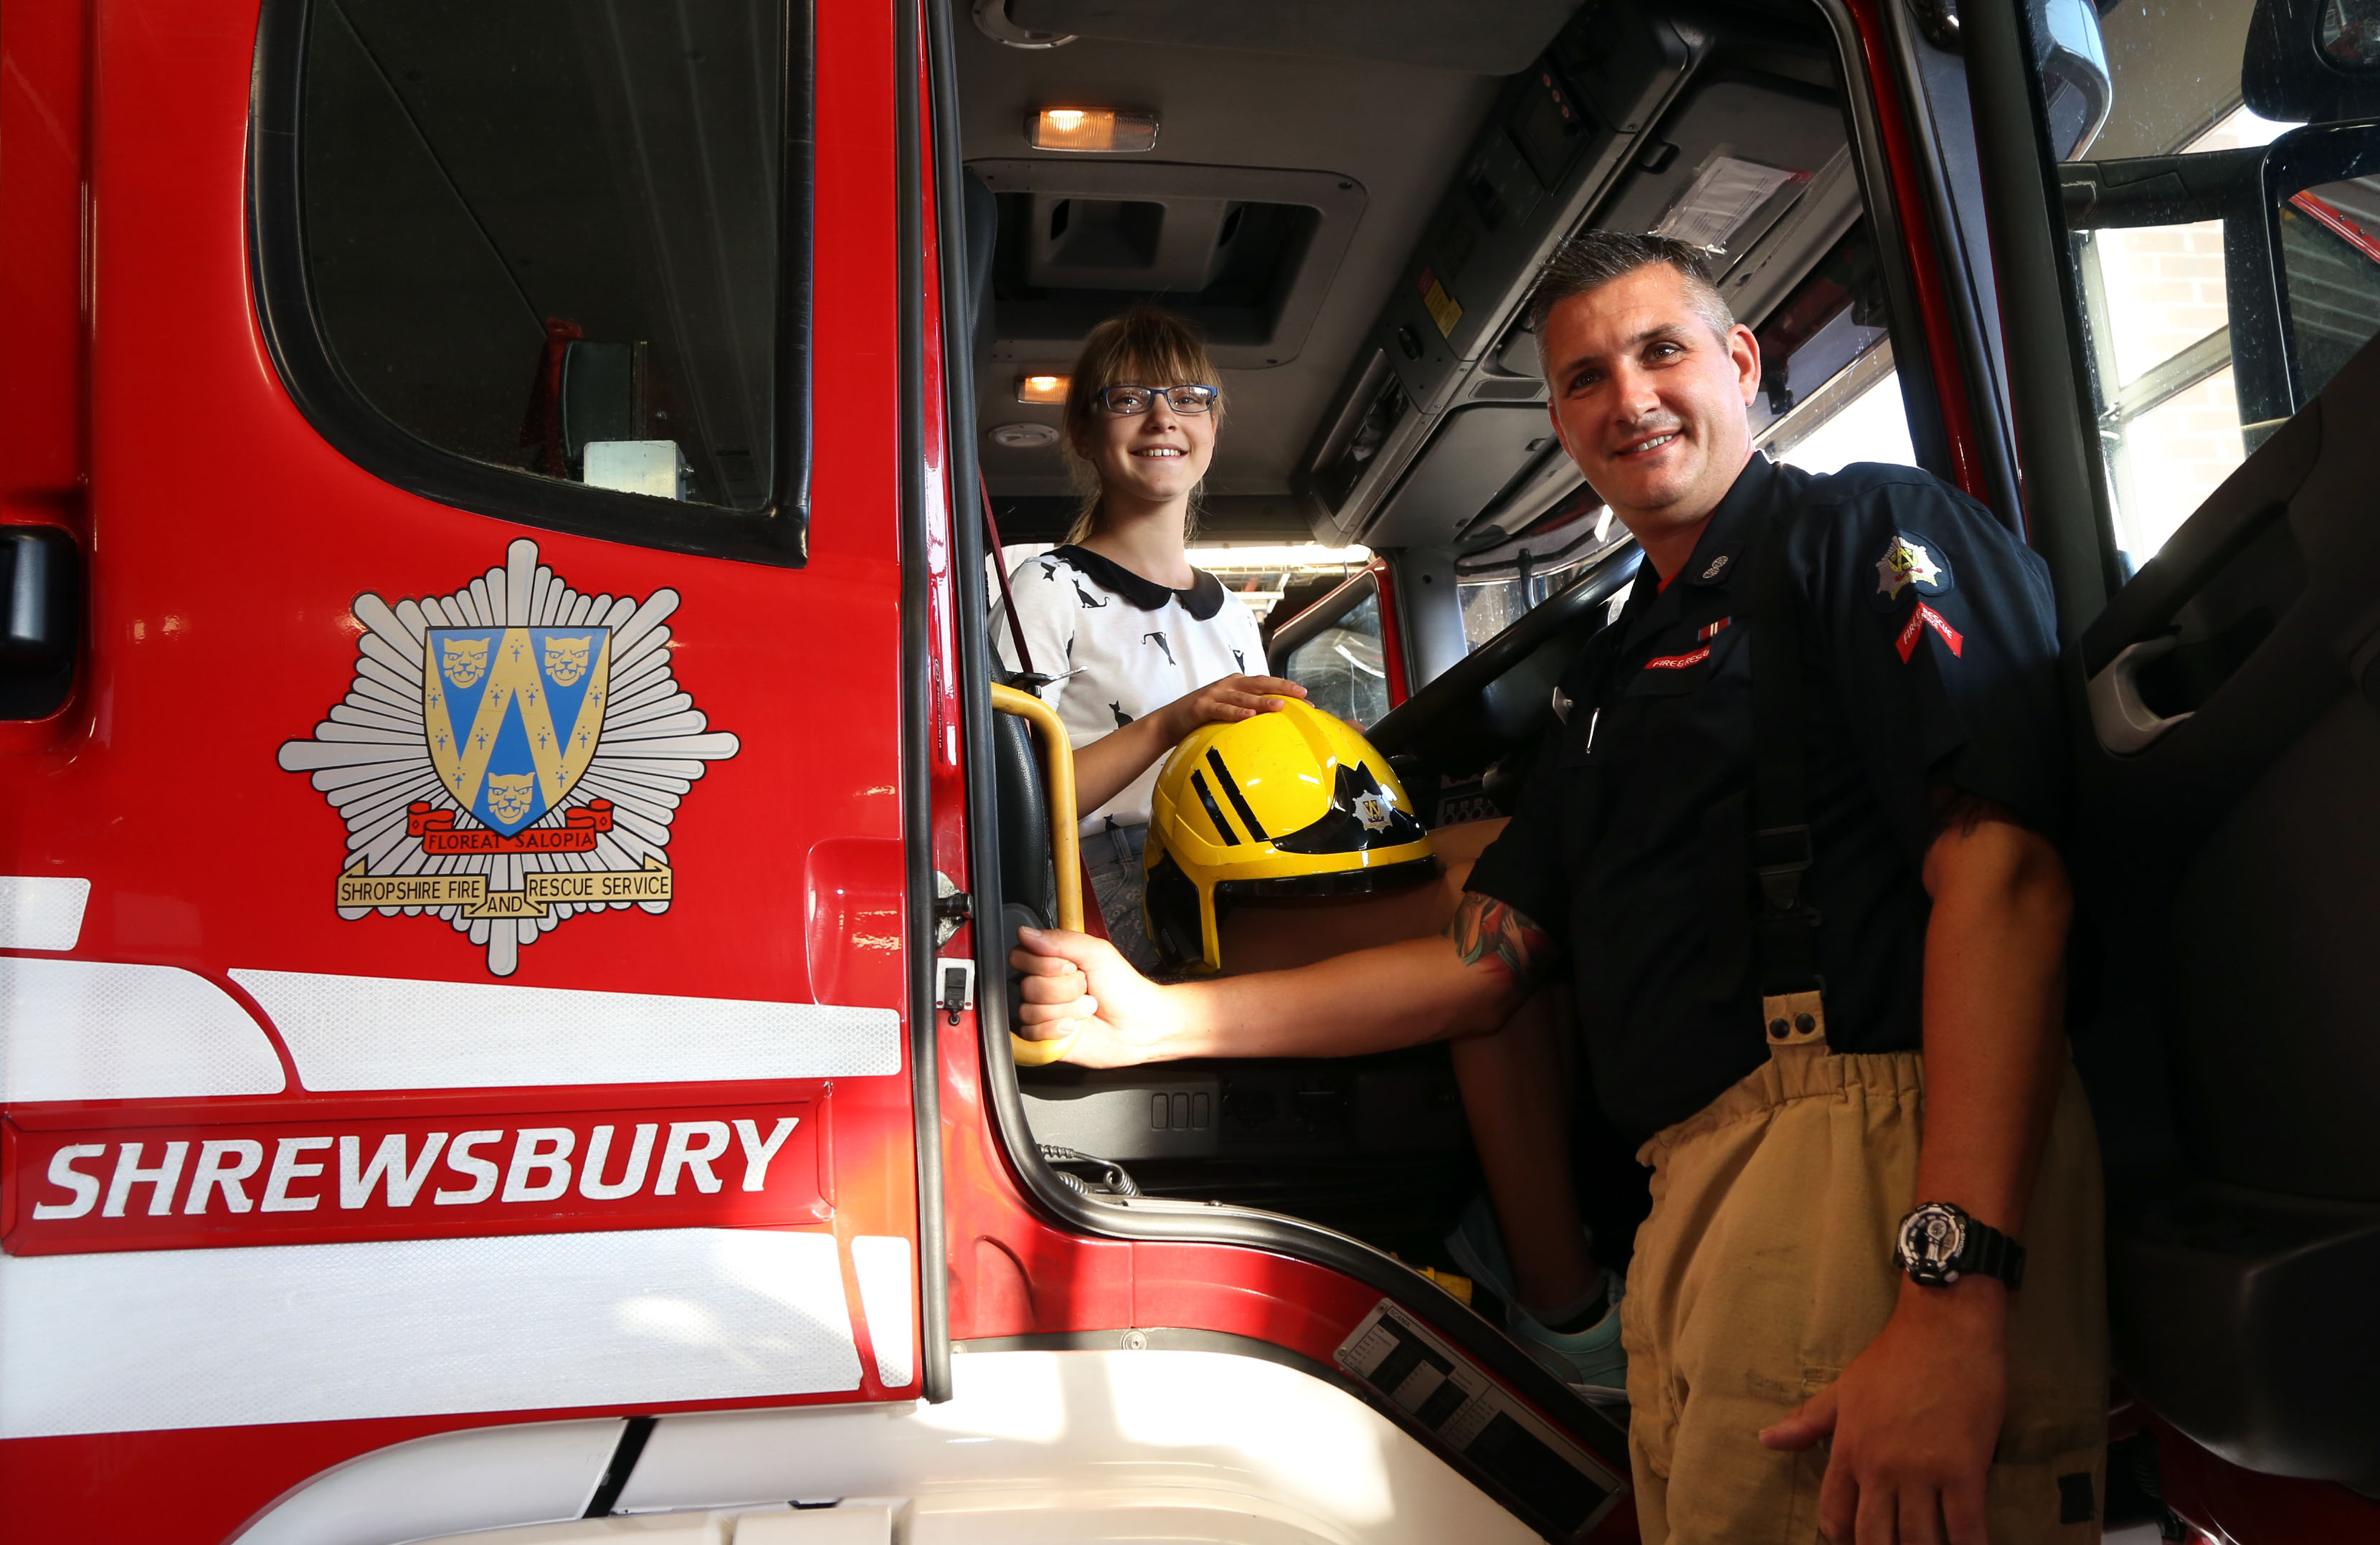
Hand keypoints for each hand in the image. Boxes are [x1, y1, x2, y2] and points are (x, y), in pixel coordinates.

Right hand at [1008, 926, 1186, 1066]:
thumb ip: (1061, 940)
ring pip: (1030, 1010)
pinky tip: (1074, 1027)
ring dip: (1065, 1010)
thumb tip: (1026, 934)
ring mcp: (1044, 1012)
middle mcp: (1045, 986)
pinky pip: (1032, 1032)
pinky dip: (1057, 1030)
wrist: (1138, 1025)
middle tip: (1085, 989)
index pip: (1020, 956)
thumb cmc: (1123, 988)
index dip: (1043, 964)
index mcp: (1053, 962)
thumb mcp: (1097, 952)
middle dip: (1064, 989)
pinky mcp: (1045, 1036)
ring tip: (1086, 1010)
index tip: (1069, 967)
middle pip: (1027, 985)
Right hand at [1158, 674, 1306, 739]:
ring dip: (1263, 701)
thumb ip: (1247, 708)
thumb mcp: (1227, 708)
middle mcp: (1228, 685)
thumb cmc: (1202, 716)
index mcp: (1236, 684)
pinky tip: (1249, 716)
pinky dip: (1236, 712)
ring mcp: (1214, 694)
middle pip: (1259, 683)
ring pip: (1243, 696)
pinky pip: (1222, 709)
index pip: (1265, 683)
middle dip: (1282, 688)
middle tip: (1301, 695)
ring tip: (1281, 706)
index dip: (1285, 687)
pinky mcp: (1202, 707)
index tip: (1306, 696)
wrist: (1169, 721)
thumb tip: (1273, 718)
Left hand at [1759, 1285, 2009, 1543]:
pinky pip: (1966, 1527)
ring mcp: (1923, 1471)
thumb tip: (1766, 1440)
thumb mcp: (1844, 1387)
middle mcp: (1880, 1467)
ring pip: (1920, 1539)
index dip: (1842, 1538)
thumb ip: (1808, 1421)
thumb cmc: (1895, 1356)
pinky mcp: (1966, 1469)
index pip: (1834, 1513)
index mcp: (1849, 1449)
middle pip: (1875, 1537)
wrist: (1945, 1327)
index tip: (1856, 1543)